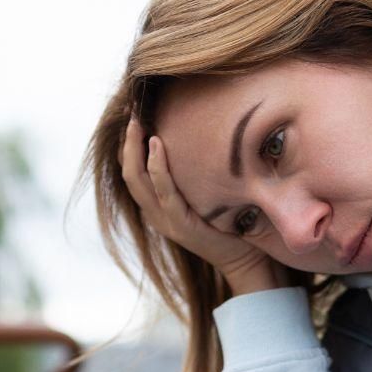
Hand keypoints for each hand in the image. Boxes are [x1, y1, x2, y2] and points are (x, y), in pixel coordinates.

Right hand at [122, 116, 287, 295]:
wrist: (245, 259)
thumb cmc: (231, 221)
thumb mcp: (207, 193)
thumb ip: (195, 173)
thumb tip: (199, 135)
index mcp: (157, 206)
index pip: (132, 171)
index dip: (126, 145)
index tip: (132, 115)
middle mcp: (155, 214)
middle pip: (128, 173)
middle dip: (126, 142)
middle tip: (132, 112)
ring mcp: (165, 221)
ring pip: (137, 181)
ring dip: (134, 149)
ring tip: (138, 123)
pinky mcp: (181, 226)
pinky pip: (164, 192)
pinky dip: (157, 167)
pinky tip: (157, 144)